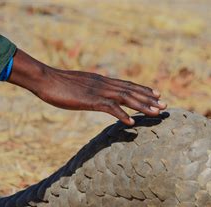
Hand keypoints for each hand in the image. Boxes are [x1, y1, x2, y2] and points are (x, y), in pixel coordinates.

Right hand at [8, 49, 165, 124]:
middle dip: (150, 99)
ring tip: (157, 113)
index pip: (127, 85)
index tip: (157, 94)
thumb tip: (95, 94)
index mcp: (102, 81)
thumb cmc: (58, 84)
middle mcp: (104, 84)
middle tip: (165, 106)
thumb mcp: (79, 86)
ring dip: (143, 106)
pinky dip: (122, 114)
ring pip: (126, 98)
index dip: (143, 90)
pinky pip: (109, 108)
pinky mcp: (90, 100)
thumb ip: (90, 89)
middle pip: (131, 91)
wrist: (45, 79)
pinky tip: (132, 122)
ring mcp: (98, 91)